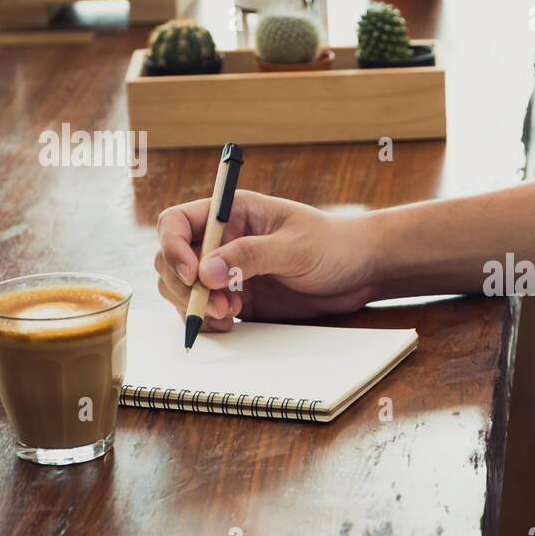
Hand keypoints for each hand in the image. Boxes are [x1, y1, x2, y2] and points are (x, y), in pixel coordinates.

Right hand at [154, 190, 377, 331]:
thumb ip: (251, 256)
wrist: (363, 271)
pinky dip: (207, 320)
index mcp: (232, 212)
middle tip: (217, 304)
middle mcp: (223, 240)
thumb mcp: (295, 247)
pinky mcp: (239, 298)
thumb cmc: (335, 245)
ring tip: (229, 315)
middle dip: (184, 286)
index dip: (173, 247)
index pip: (177, 223)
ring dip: (194, 306)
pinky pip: (206, 310)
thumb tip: (207, 272)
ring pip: (183, 289)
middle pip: (171, 260)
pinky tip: (230, 323)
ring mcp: (229, 271)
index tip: (193, 274)